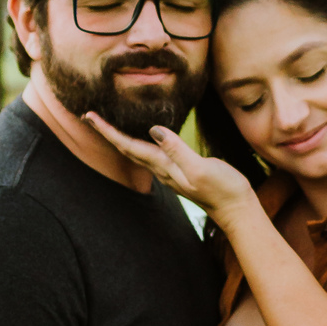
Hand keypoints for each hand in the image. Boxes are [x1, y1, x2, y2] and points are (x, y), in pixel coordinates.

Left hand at [83, 112, 252, 219]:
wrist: (236, 209)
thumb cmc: (222, 189)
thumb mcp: (200, 168)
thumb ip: (176, 150)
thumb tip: (154, 130)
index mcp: (164, 166)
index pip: (128, 146)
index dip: (108, 131)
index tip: (90, 117)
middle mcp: (162, 169)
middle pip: (126, 148)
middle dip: (107, 133)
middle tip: (89, 116)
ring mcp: (170, 171)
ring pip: (137, 152)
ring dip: (120, 138)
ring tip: (107, 124)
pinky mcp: (180, 169)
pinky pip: (151, 153)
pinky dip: (139, 142)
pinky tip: (142, 137)